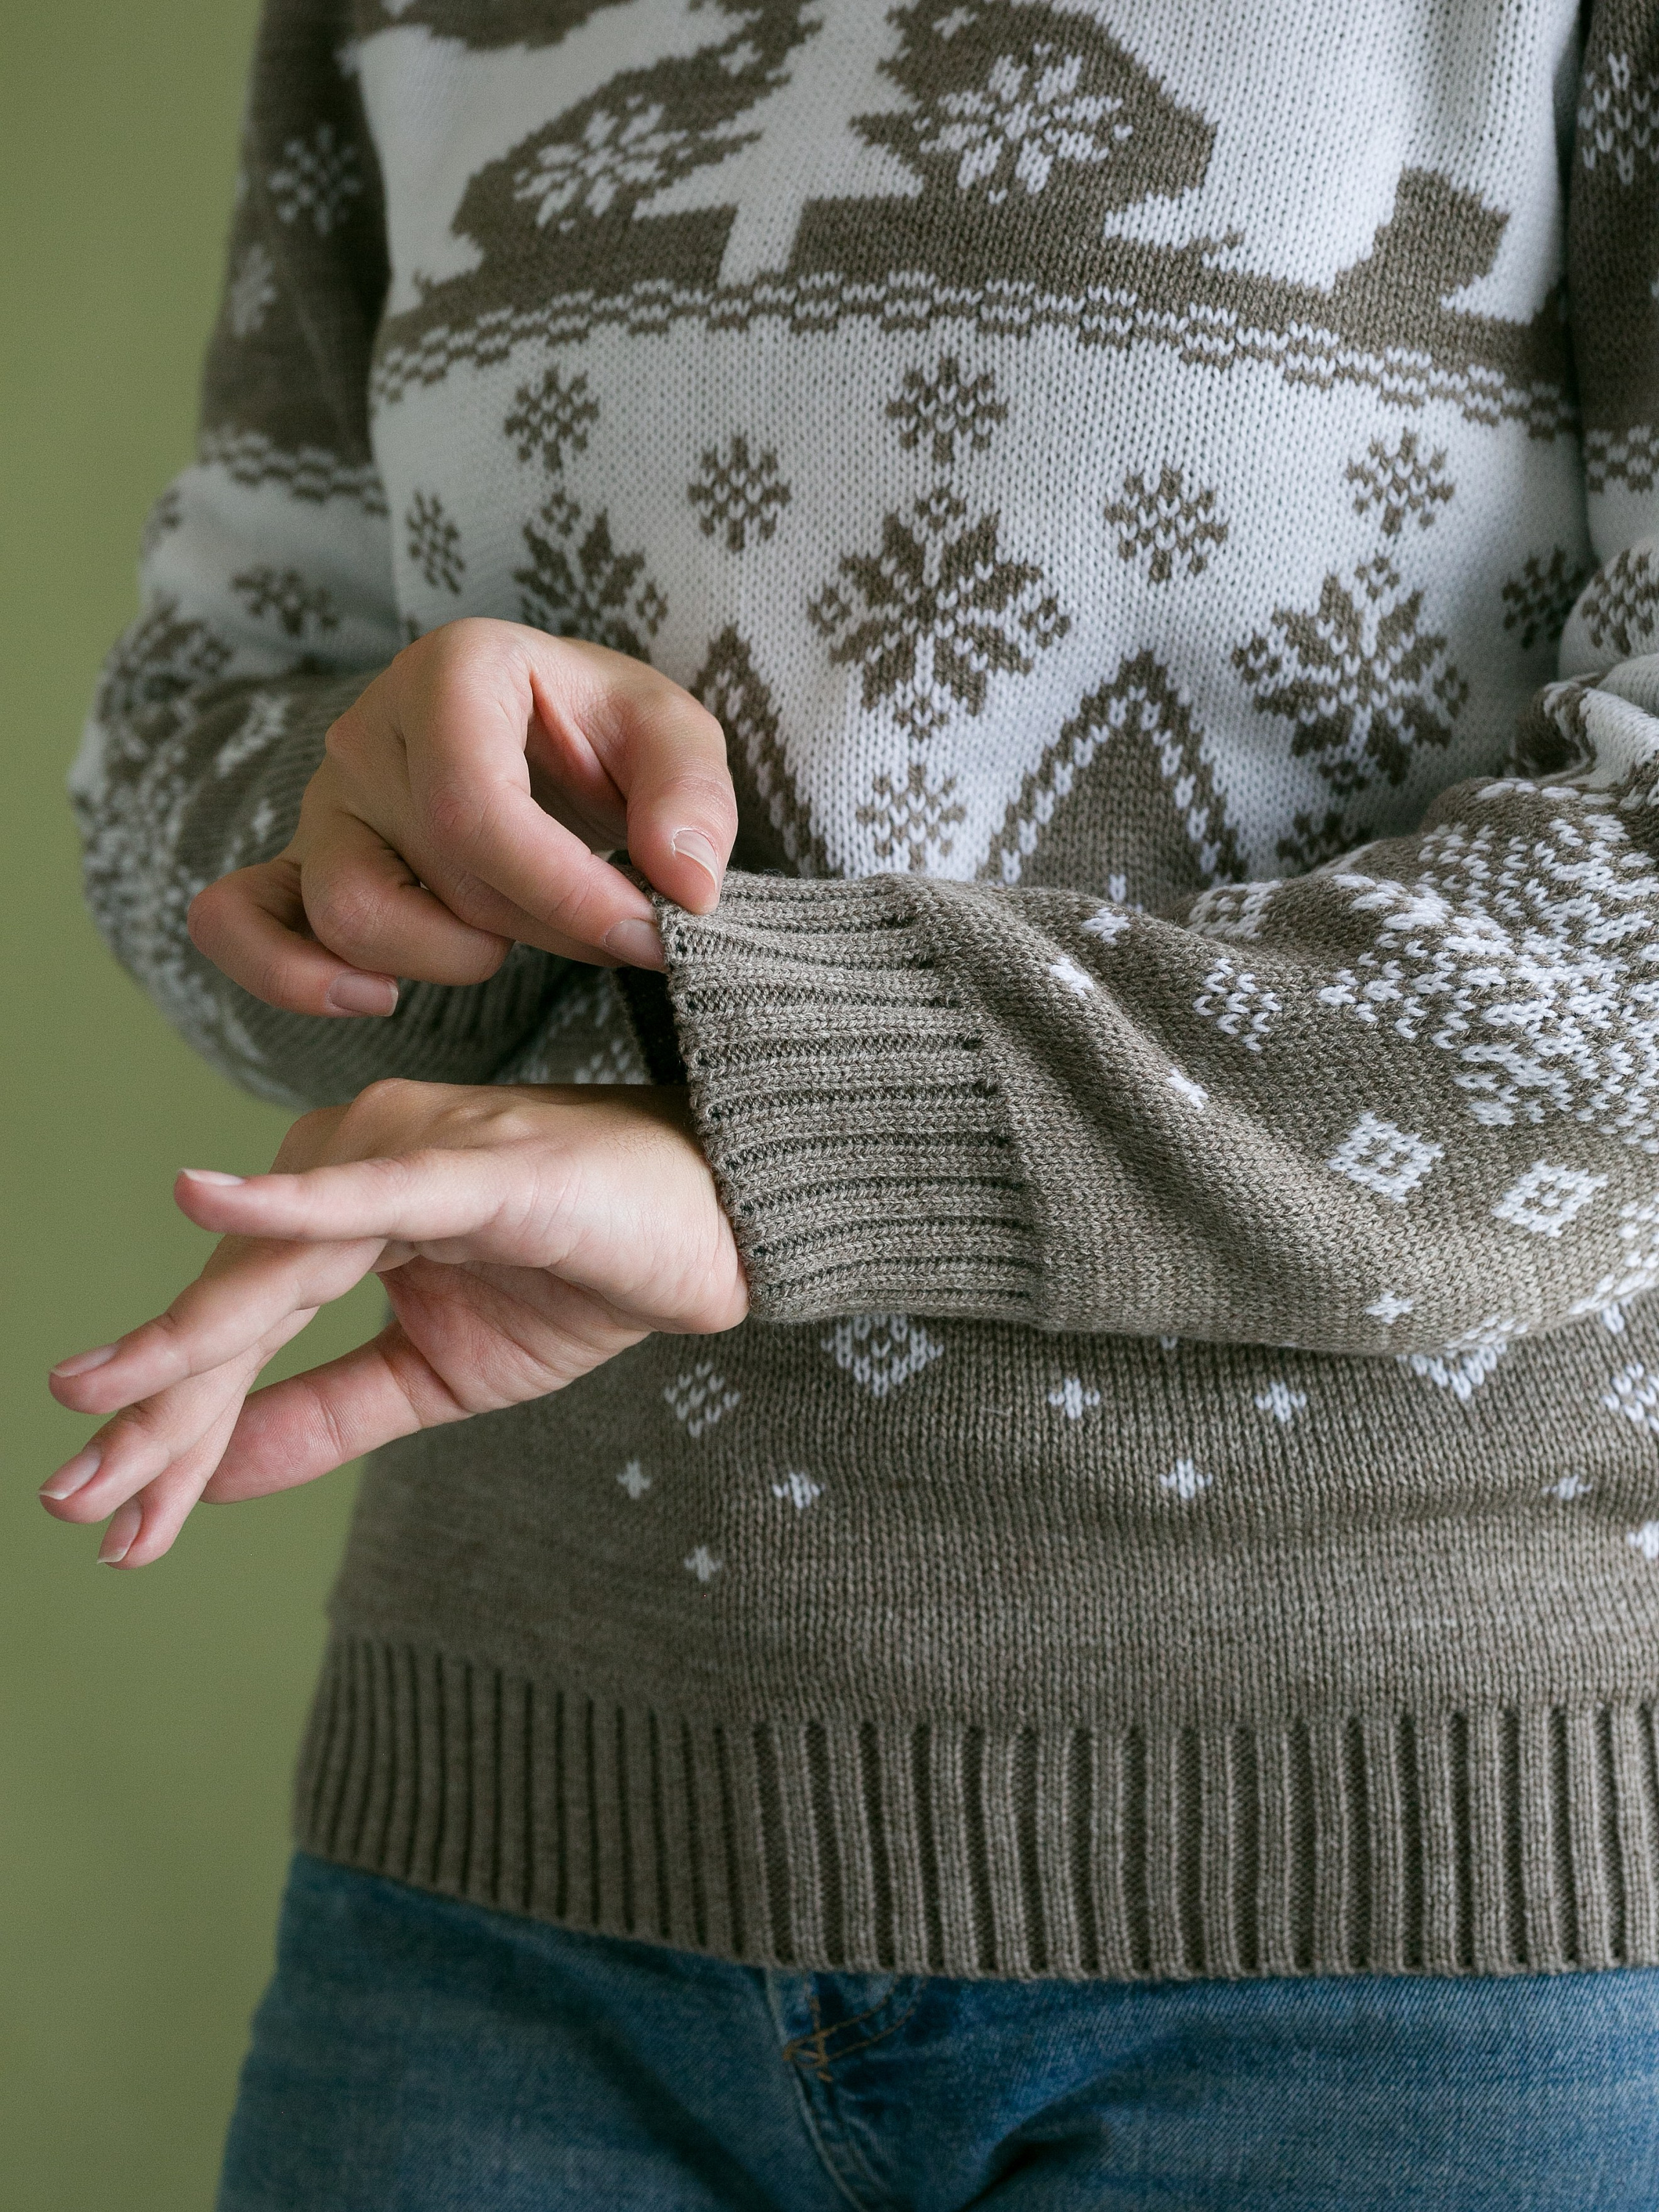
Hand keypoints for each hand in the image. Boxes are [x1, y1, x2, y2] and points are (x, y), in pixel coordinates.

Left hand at [40, 1080, 747, 1567]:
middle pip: (237, 1300)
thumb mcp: (438, 1375)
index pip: (239, 1326)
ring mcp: (413, 1155)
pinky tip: (201, 1201)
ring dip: (191, 1343)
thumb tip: (205, 1479)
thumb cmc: (584, 1274)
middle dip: (157, 1407)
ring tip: (101, 1406)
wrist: (723, 1231)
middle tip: (75, 1501)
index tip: (107, 1520)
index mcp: (345, 1208)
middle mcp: (356, 1160)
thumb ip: (322, 1414)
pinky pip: (369, 1191)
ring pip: (281, 1263)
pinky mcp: (478, 1168)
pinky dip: (287, 1199)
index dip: (171, 1423)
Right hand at [186, 620, 736, 1015]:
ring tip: (513, 940)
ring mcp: (325, 805)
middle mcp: (369, 731)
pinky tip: (377, 996)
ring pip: (350, 917)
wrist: (548, 743)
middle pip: (439, 876)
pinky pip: (239, 922)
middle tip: (615, 929)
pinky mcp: (299, 865)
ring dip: (449, 959)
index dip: (566, 893)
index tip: (651, 935)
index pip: (476, 811)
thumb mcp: (672, 737)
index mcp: (453, 670)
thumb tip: (685, 884)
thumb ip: (692, 797)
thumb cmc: (604, 736)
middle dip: (547, 928)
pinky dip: (291, 975)